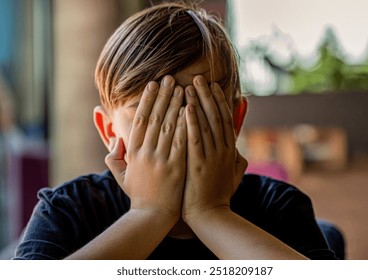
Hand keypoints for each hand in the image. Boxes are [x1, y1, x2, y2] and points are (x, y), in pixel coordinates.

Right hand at [105, 76, 186, 219]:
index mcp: (133, 152)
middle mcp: (146, 152)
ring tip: (182, 88)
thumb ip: (114, 156)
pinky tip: (191, 111)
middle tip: (170, 78)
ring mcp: (162, 159)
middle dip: (163, 96)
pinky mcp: (176, 167)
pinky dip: (186, 125)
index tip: (153, 85)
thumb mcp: (121, 175)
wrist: (152, 215)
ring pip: (169, 126)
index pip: (140, 120)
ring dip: (176, 105)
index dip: (147, 100)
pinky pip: (181, 142)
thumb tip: (116, 138)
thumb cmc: (138, 194)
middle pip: (156, 118)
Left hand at [182, 75, 246, 222]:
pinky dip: (192, 122)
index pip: (225, 120)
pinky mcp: (198, 164)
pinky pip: (195, 139)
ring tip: (191, 86)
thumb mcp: (233, 177)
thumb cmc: (219, 196)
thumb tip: (240, 153)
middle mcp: (223, 150)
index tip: (213, 86)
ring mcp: (211, 156)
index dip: (219, 101)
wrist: (210, 216)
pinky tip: (187, 107)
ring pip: (206, 124)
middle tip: (200, 78)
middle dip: (208, 96)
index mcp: (229, 151)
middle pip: (216, 117)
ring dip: (199, 103)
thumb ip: (237, 162)